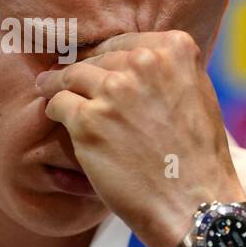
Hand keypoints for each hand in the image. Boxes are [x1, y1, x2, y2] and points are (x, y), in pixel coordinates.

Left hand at [36, 30, 245, 246]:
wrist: (194, 204)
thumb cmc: (197, 158)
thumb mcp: (197, 95)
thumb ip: (167, 71)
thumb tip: (131, 59)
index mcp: (175, 50)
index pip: (124, 42)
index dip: (105, 56)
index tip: (92, 63)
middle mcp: (143, 63)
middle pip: (97, 58)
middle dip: (82, 71)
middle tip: (64, 78)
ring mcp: (113, 91)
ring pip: (70, 75)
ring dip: (57, 85)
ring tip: (48, 89)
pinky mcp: (88, 120)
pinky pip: (57, 103)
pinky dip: (54, 110)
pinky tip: (56, 117)